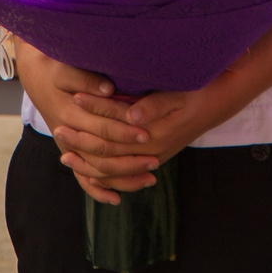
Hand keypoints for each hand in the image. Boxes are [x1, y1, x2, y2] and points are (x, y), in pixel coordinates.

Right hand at [17, 45, 141, 204]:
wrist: (38, 78)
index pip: (102, 128)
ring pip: (95, 171)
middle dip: (130, 160)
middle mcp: (67, 135)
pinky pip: (83, 178)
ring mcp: (68, 147)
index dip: (125, 132)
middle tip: (155, 161)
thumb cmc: (57, 69)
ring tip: (150, 179)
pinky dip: (98, 190)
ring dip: (122, 178)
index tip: (147, 135)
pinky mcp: (71, 152)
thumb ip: (88, 80)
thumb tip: (109, 89)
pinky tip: (116, 199)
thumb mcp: (68, 69)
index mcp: (69, 114)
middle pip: (102, 154)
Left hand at [57, 84, 236, 201]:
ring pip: (112, 170)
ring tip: (64, 154)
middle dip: (82, 142)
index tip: (74, 98)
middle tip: (58, 130)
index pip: (116, 125)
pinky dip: (102, 179)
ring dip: (87, 163)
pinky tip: (85, 172)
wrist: (213, 105)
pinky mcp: (149, 162)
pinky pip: (121, 178)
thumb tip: (132, 115)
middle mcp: (150, 152)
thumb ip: (155, 104)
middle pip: (109, 153)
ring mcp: (149, 160)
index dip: (94, 111)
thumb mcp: (179, 94)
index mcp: (154, 133)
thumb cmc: (194, 93)